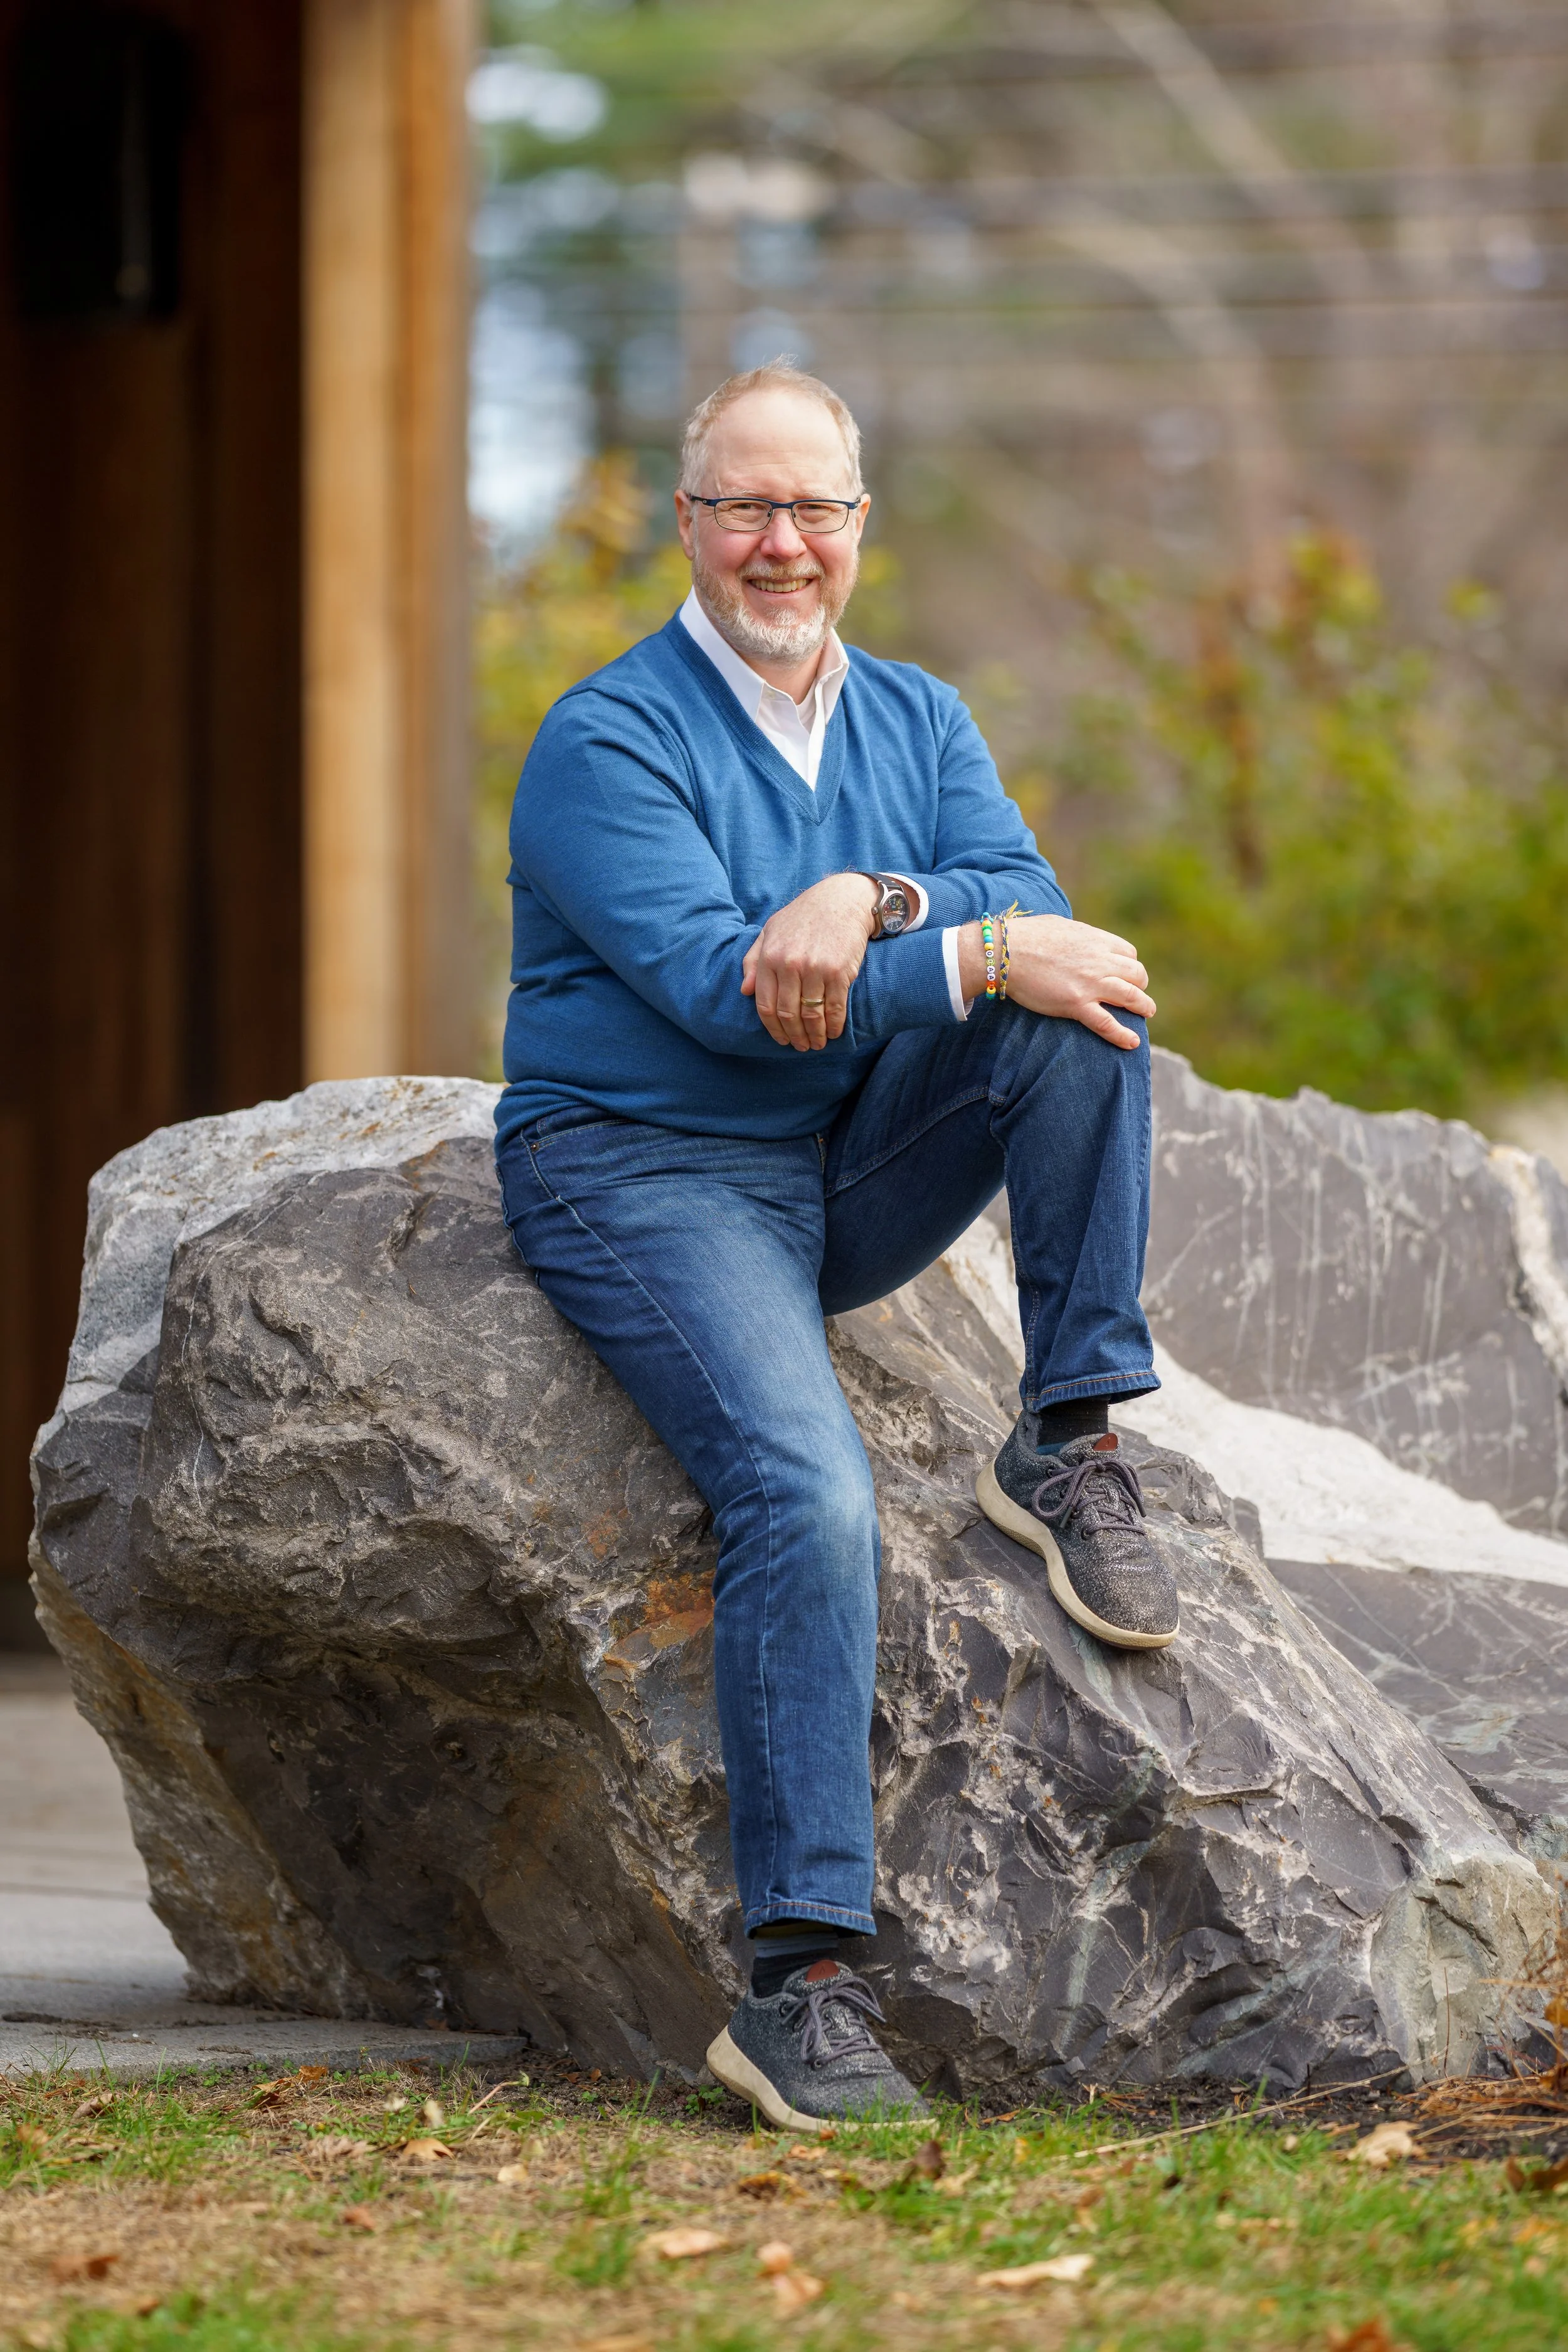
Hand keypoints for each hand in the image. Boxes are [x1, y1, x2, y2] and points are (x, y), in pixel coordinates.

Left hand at [741, 873, 879, 1050]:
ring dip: (815, 1036)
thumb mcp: (770, 931)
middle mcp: (790, 964)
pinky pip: (835, 1007)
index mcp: (770, 957)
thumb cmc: (803, 917)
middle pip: (788, 1014)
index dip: (773, 1028)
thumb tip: (744, 991)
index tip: (780, 1039)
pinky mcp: (840, 971)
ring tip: (817, 1044)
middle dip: (794, 1036)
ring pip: (812, 1015)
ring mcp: (816, 968)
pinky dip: (834, 1025)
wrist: (841, 900)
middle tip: (800, 1046)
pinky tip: (834, 1032)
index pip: (765, 1005)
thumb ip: (753, 960)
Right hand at [955, 914, 1154, 1047]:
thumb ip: (1076, 936)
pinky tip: (1132, 1043)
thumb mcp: (1061, 926)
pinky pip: (1107, 1023)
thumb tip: (1075, 938)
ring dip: (1143, 1006)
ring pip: (1131, 997)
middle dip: (1139, 985)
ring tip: (1146, 1013)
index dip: (1129, 966)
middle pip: (1136, 975)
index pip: (1129, 954)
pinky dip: (1123, 1034)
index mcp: (1097, 940)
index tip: (1124, 974)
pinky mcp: (1077, 1004)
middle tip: (1136, 995)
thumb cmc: (1025, 936)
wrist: (1005, 952)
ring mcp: (1091, 984)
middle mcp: (1101, 961)